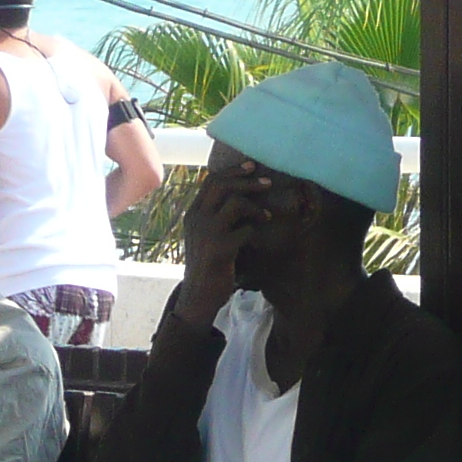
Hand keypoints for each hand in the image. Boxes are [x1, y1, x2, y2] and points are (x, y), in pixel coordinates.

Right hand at [176, 160, 296, 324]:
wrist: (198, 295)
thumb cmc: (209, 263)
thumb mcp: (206, 235)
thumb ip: (216, 215)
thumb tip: (241, 194)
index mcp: (193, 213)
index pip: (211, 180)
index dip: (233, 171)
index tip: (251, 166)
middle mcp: (197, 219)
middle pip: (222, 185)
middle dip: (248, 181)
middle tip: (268, 183)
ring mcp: (207, 234)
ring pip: (236, 203)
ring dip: (256, 207)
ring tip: (267, 216)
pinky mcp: (220, 250)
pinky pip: (246, 231)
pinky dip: (255, 233)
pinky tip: (258, 244)